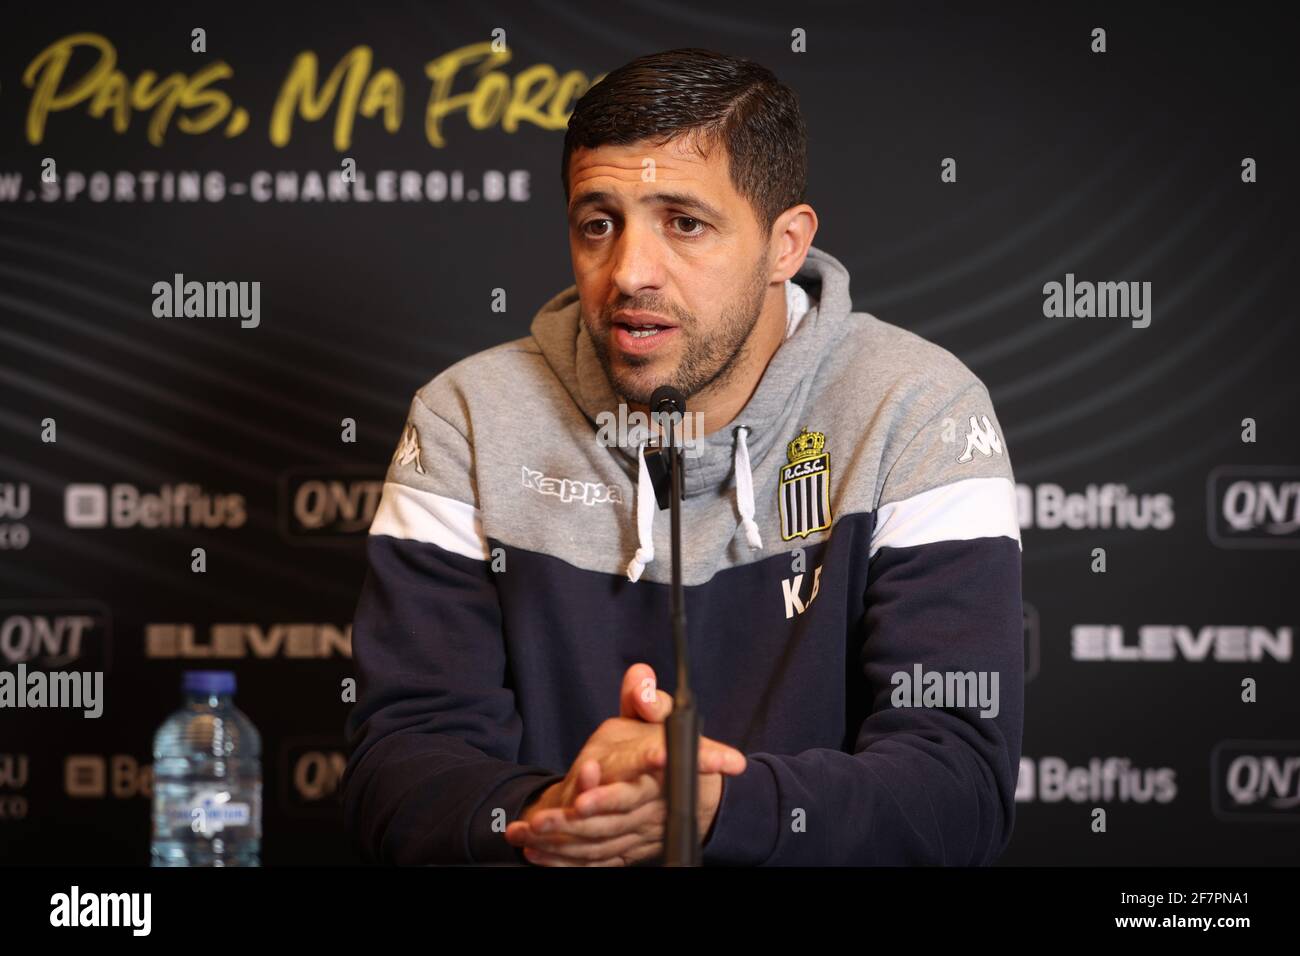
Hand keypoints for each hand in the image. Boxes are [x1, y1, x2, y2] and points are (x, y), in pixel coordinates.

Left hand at [506, 664, 741, 864]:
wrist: (687, 792)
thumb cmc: (662, 746)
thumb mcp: (660, 716)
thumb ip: (648, 698)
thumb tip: (641, 682)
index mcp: (661, 765)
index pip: (653, 763)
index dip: (640, 764)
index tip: (604, 766)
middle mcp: (652, 801)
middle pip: (622, 808)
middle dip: (591, 808)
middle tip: (562, 808)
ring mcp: (638, 829)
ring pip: (603, 838)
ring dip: (565, 837)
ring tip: (531, 829)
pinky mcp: (626, 849)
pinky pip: (595, 859)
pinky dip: (564, 860)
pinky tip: (535, 852)